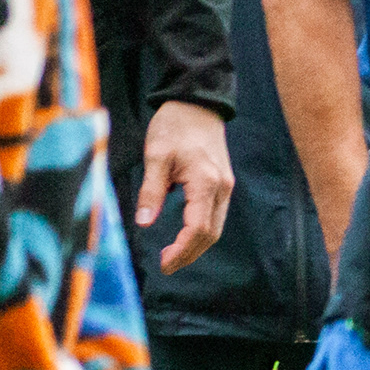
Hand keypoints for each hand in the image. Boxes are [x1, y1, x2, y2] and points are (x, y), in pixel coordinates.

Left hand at [138, 101, 234, 269]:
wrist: (197, 104)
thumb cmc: (174, 126)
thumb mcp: (156, 156)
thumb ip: (151, 191)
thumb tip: (144, 223)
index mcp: (206, 183)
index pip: (199, 228)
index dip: (182, 250)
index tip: (164, 264)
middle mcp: (221, 188)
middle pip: (211, 233)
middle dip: (189, 254)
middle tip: (166, 265)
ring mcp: (225, 186)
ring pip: (216, 227)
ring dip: (196, 245)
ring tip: (172, 255)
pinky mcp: (222, 183)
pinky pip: (215, 216)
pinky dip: (201, 232)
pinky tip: (184, 235)